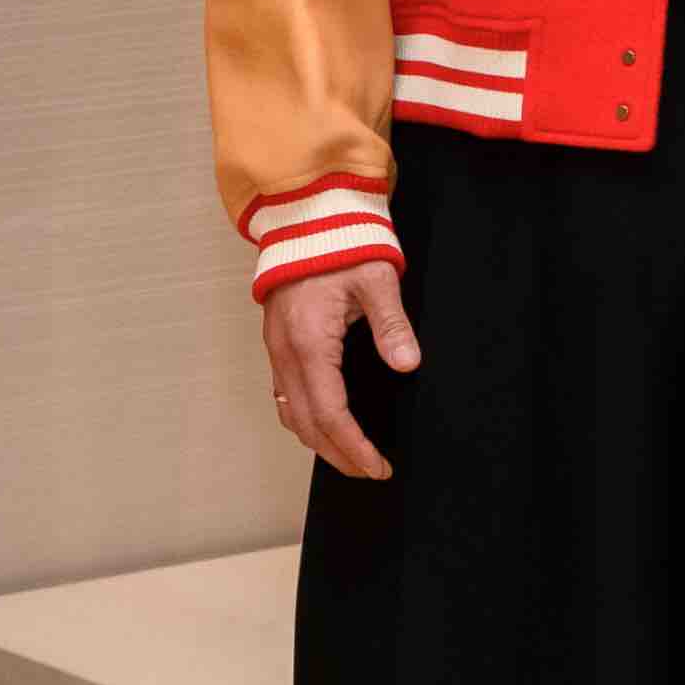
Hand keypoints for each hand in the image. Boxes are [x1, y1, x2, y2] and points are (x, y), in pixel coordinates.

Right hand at [264, 258, 420, 477]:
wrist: (306, 213)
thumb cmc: (340, 240)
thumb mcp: (376, 279)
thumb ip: (392, 325)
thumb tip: (407, 364)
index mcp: (309, 341)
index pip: (330, 414)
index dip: (354, 447)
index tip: (377, 466)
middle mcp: (286, 351)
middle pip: (307, 424)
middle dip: (338, 455)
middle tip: (369, 471)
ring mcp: (276, 347)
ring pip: (290, 413)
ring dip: (318, 441)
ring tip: (349, 457)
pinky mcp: (277, 341)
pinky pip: (283, 393)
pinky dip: (303, 418)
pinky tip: (324, 423)